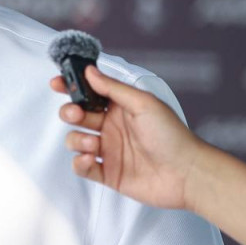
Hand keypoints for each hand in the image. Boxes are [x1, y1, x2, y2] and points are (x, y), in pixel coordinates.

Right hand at [50, 66, 206, 211]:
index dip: (70, 87)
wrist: (187, 174)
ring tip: (96, 144)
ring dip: (78, 140)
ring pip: (75, 141)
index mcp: (119, 108)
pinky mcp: (108, 174)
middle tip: (76, 114)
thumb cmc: (172, 136)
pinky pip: (82, 167)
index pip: (88, 94)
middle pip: (76, 116)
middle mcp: (111, 128)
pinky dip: (80, 163)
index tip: (58, 83)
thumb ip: (112, 88)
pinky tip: (92, 159)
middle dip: (69, 112)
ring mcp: (108, 151)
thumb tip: (89, 71)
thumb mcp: (143, 103)